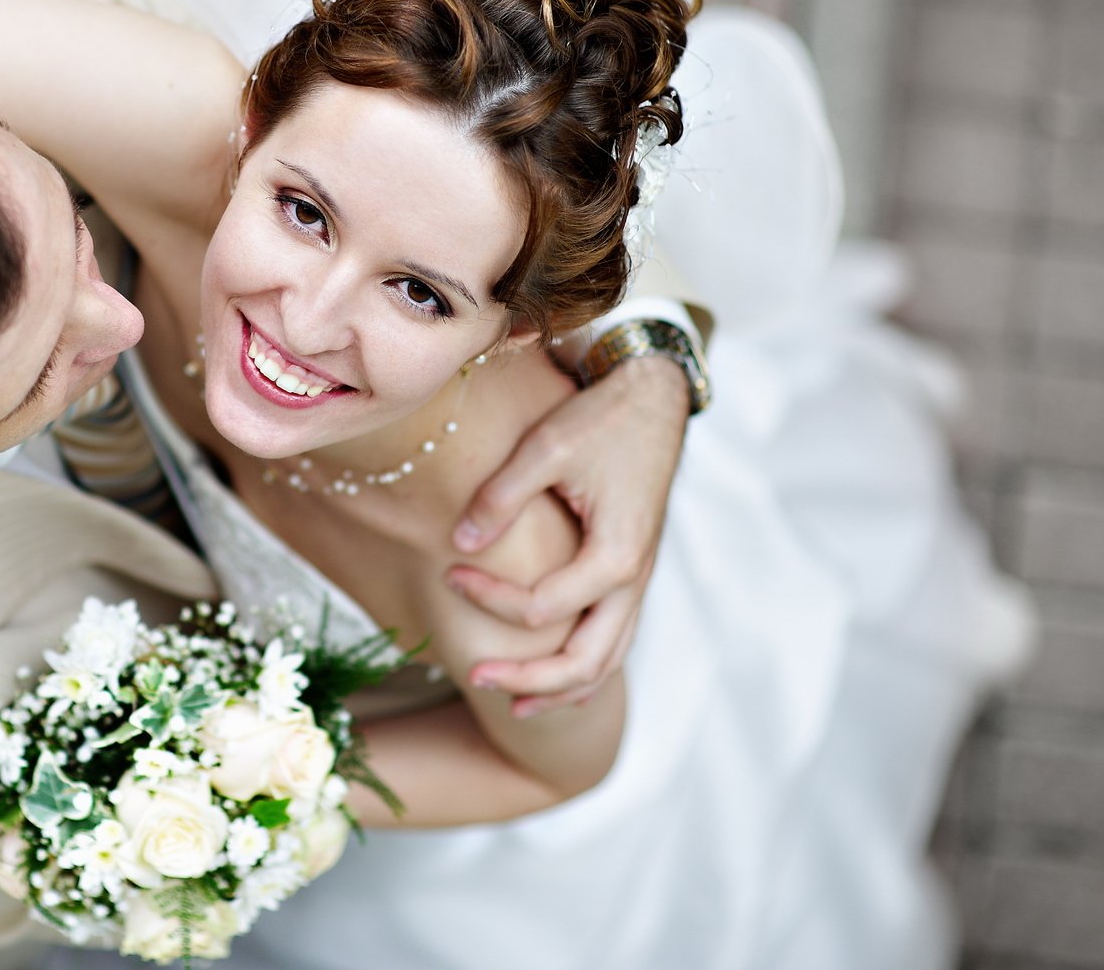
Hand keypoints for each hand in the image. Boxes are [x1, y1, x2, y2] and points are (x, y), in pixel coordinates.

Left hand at [448, 355, 688, 717]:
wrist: (653, 395)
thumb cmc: (601, 418)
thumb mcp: (545, 447)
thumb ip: (500, 498)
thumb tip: (459, 545)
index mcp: (616, 555)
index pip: (542, 608)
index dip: (490, 598)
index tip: (450, 572)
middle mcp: (634, 579)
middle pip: (585, 662)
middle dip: (528, 680)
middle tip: (473, 677)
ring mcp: (638, 581)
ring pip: (607, 661)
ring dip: (560, 689)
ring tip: (513, 708)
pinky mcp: (632, 573)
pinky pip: (614, 639)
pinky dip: (586, 669)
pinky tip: (555, 682)